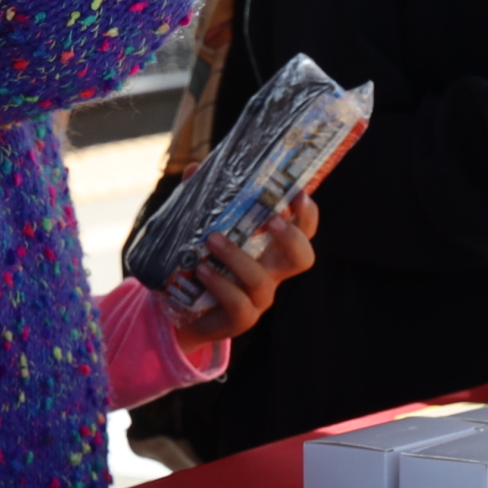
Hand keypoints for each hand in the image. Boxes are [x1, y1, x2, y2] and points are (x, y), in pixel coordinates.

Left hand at [169, 194, 317, 345]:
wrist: (181, 312)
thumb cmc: (200, 263)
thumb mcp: (200, 229)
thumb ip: (200, 200)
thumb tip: (194, 168)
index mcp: (271, 248)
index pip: (304, 230)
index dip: (307, 214)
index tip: (298, 193)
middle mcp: (272, 272)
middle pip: (302, 257)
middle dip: (291, 237)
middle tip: (271, 219)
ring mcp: (259, 298)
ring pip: (261, 278)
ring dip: (237, 256)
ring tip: (212, 240)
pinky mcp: (241, 319)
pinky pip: (238, 302)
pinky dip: (220, 284)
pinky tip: (202, 270)